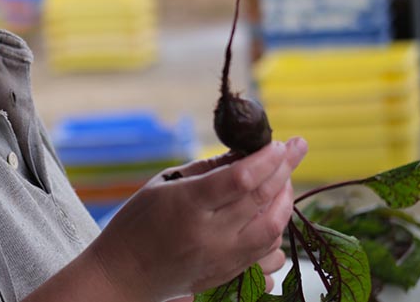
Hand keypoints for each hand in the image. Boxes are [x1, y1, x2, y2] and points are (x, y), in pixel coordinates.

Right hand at [87, 138, 307, 301]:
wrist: (122, 275)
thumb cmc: (137, 222)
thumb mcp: (164, 185)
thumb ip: (206, 169)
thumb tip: (245, 153)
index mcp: (187, 205)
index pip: (241, 178)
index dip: (266, 158)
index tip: (281, 142)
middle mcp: (209, 235)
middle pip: (261, 200)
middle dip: (285, 169)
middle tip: (297, 149)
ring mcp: (221, 260)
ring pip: (273, 231)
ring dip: (285, 201)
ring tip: (284, 181)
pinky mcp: (227, 277)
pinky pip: (268, 258)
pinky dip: (276, 233)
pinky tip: (271, 218)